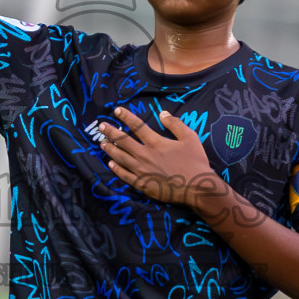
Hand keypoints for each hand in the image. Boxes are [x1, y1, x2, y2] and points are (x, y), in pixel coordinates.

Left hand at [99, 106, 217, 207]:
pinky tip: (110, 164)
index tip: (116, 110)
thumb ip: (175, 124)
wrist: (197, 187)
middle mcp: (145, 155)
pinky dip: (116, 169)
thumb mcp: (190, 137)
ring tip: (102, 143)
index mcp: (156, 142)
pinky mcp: (142, 184)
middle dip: (110, 132)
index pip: (137, 126)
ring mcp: (141, 170)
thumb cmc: (195, 161)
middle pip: (123, 141)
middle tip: (101, 126)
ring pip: (120, 157)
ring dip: (109, 149)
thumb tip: (162, 113)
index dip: (126, 117)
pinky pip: (124, 175)